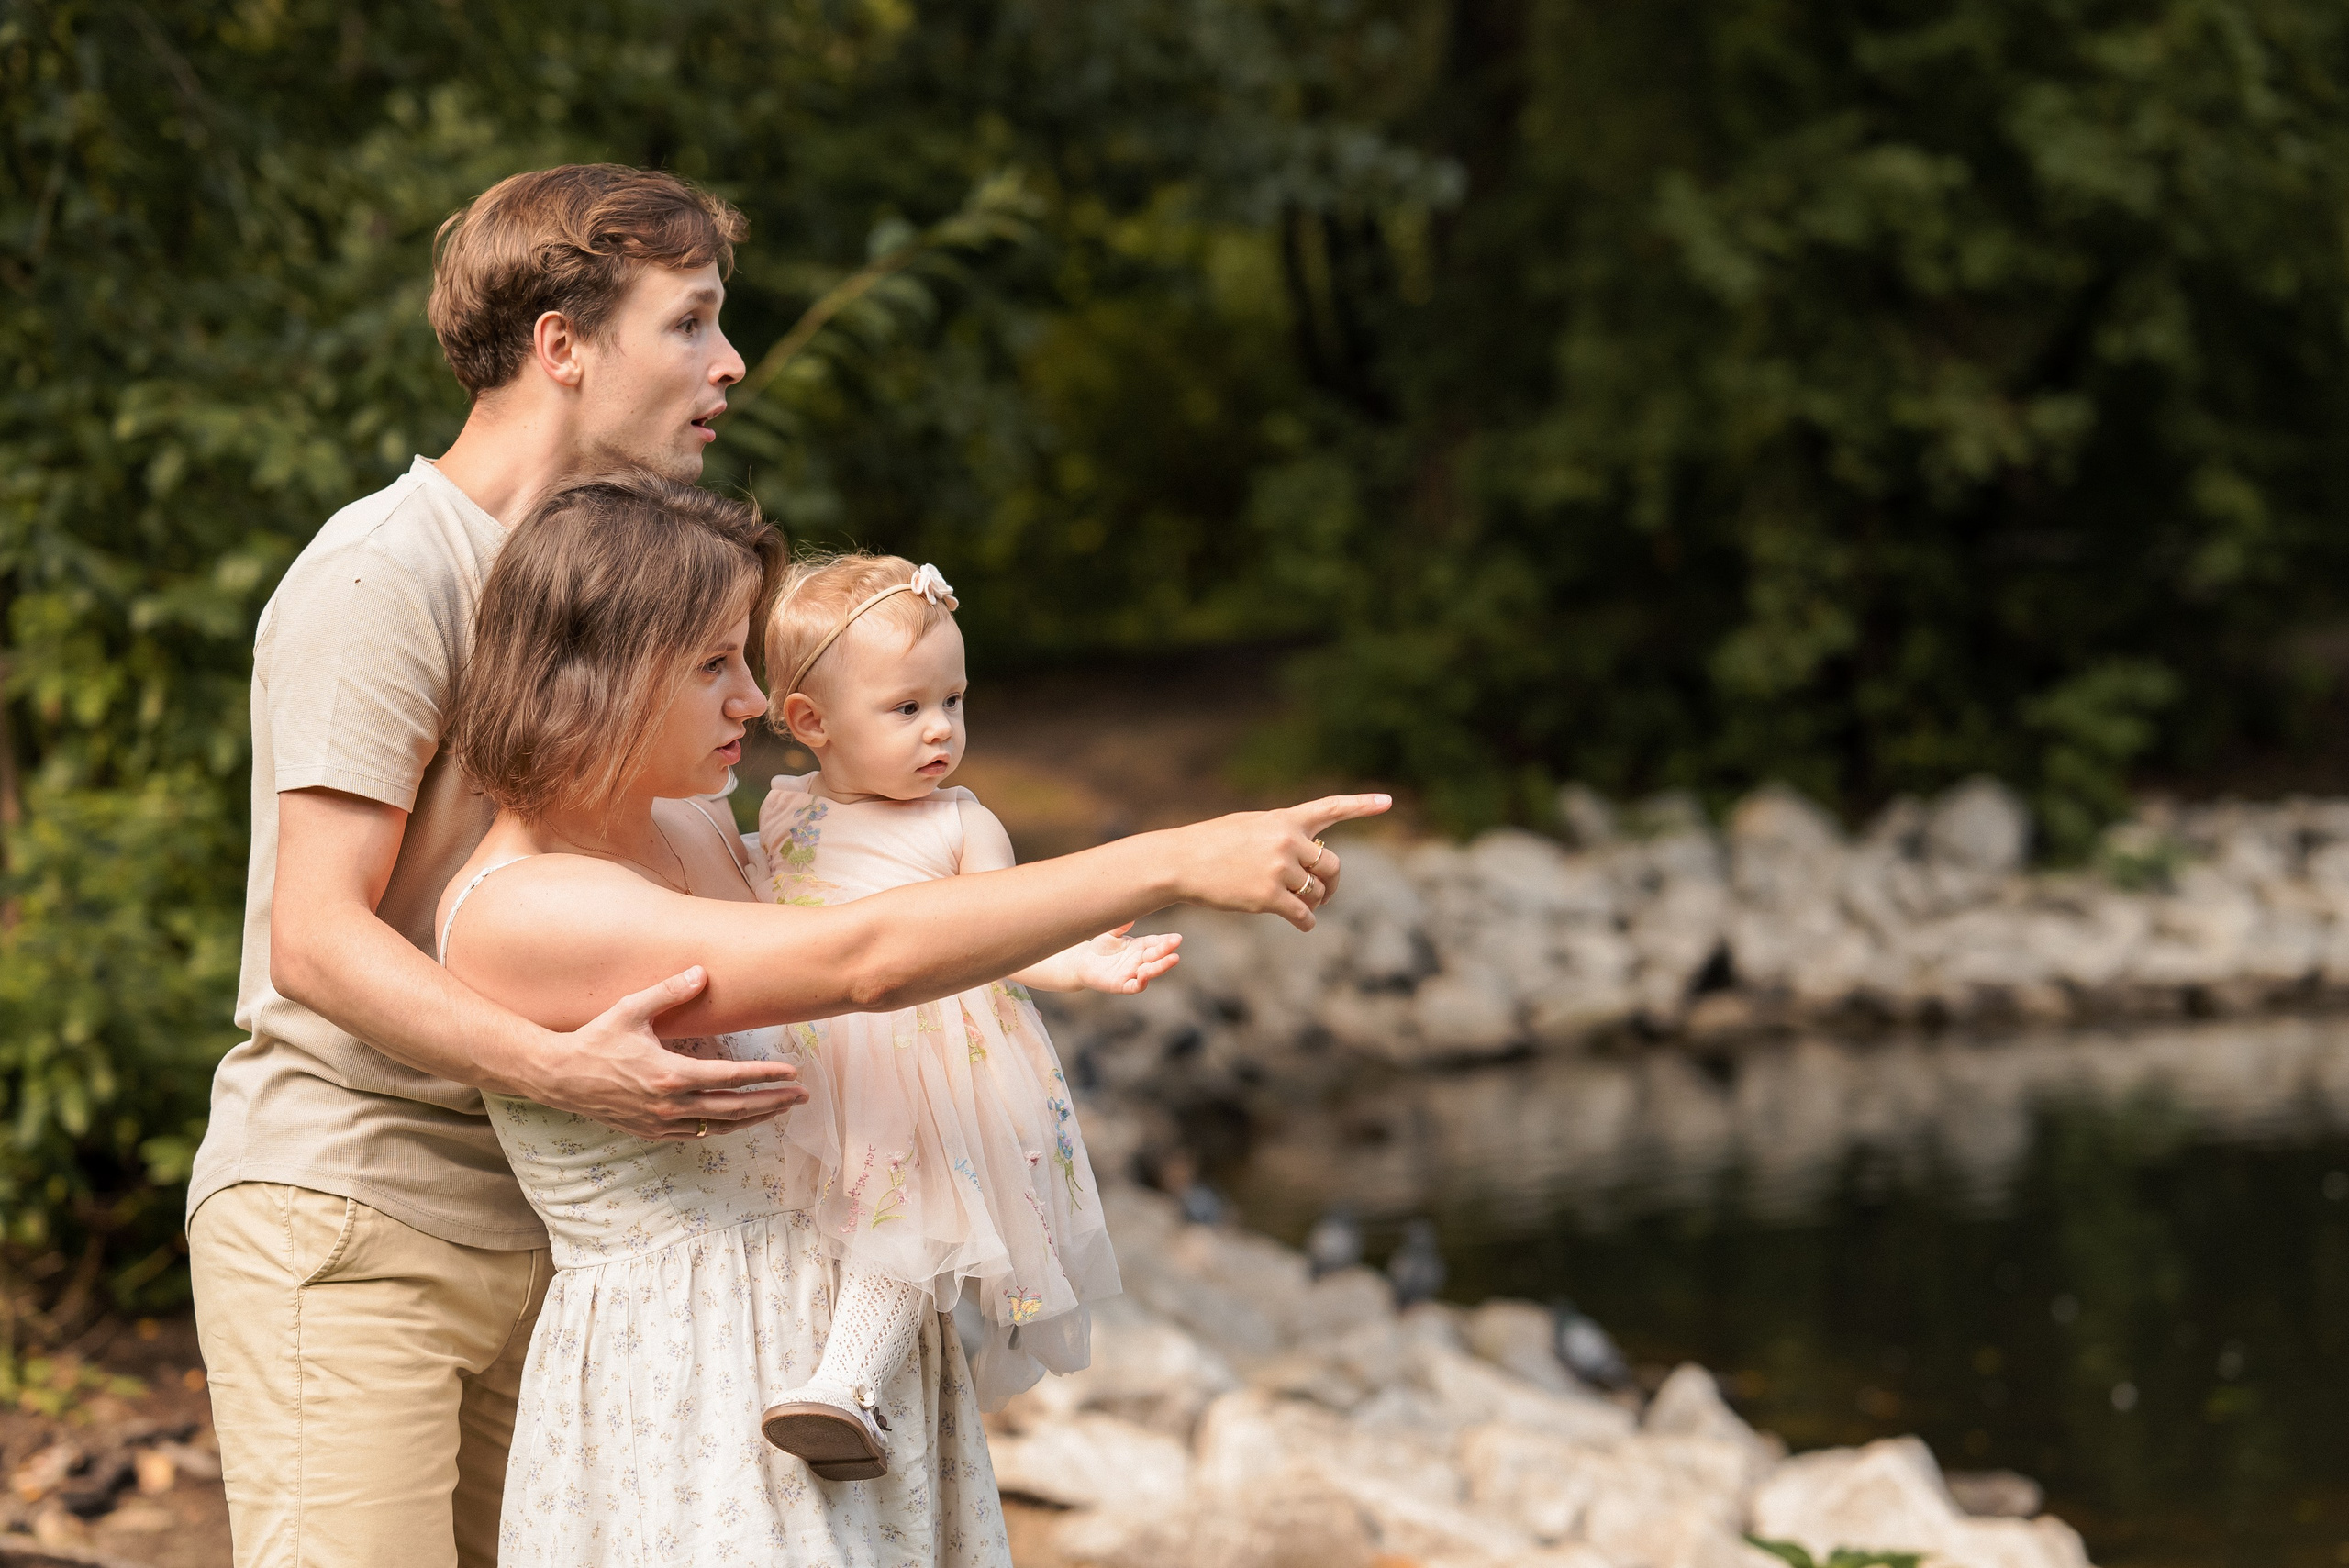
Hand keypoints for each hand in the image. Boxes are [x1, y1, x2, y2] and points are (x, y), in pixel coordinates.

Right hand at [522, 967, 809, 1139]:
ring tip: (779, 1109)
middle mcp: (670, 1104)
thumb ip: (669, 991)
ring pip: (719, 1126)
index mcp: (671, 1074)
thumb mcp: (631, 1009)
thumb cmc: (595, 1039)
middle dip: (771, 1102)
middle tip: (800, 1096)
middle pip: (734, 1108)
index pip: (730, 1077)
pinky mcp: (651, 1131)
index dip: (764, 1076)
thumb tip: (702, 972)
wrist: (558, 1077)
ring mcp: (661, 1122)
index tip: (791, 1073)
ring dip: (753, 1118)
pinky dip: (722, 1127)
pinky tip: (737, 1119)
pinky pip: (696, 1134)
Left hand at [1066, 923, 1183, 993]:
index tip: (1177, 937)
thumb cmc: (1100, 946)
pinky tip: (1144, 975)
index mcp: (1140, 947)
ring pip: (1150, 971)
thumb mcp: (1111, 933)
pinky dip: (1141, 982)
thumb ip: (1120, 926)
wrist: (1084, 962)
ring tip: (1172, 959)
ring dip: (1161, 966)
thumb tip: (1130, 916)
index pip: (1155, 943)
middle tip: (1176, 943)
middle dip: (1167, 950)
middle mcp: (1139, 961)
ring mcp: (1132, 973)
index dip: (1166, 941)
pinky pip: (1135, 986)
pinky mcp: (1122, 985)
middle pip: (1156, 956)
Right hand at [1168, 793, 1391, 929]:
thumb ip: (1282, 835)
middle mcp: (1287, 841)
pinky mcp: (1270, 896)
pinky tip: (1304, 924)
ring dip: (1315, 903)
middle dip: (1331, 883)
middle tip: (1326, 894)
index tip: (1388, 801)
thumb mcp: (1251, 827)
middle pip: (1332, 866)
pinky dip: (1307, 922)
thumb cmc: (1214, 844)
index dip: (1361, 805)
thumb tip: (1308, 860)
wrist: (1183, 861)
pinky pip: (1303, 914)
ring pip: (1317, 893)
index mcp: (1285, 819)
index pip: (1330, 808)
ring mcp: (1279, 869)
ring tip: (1302, 906)